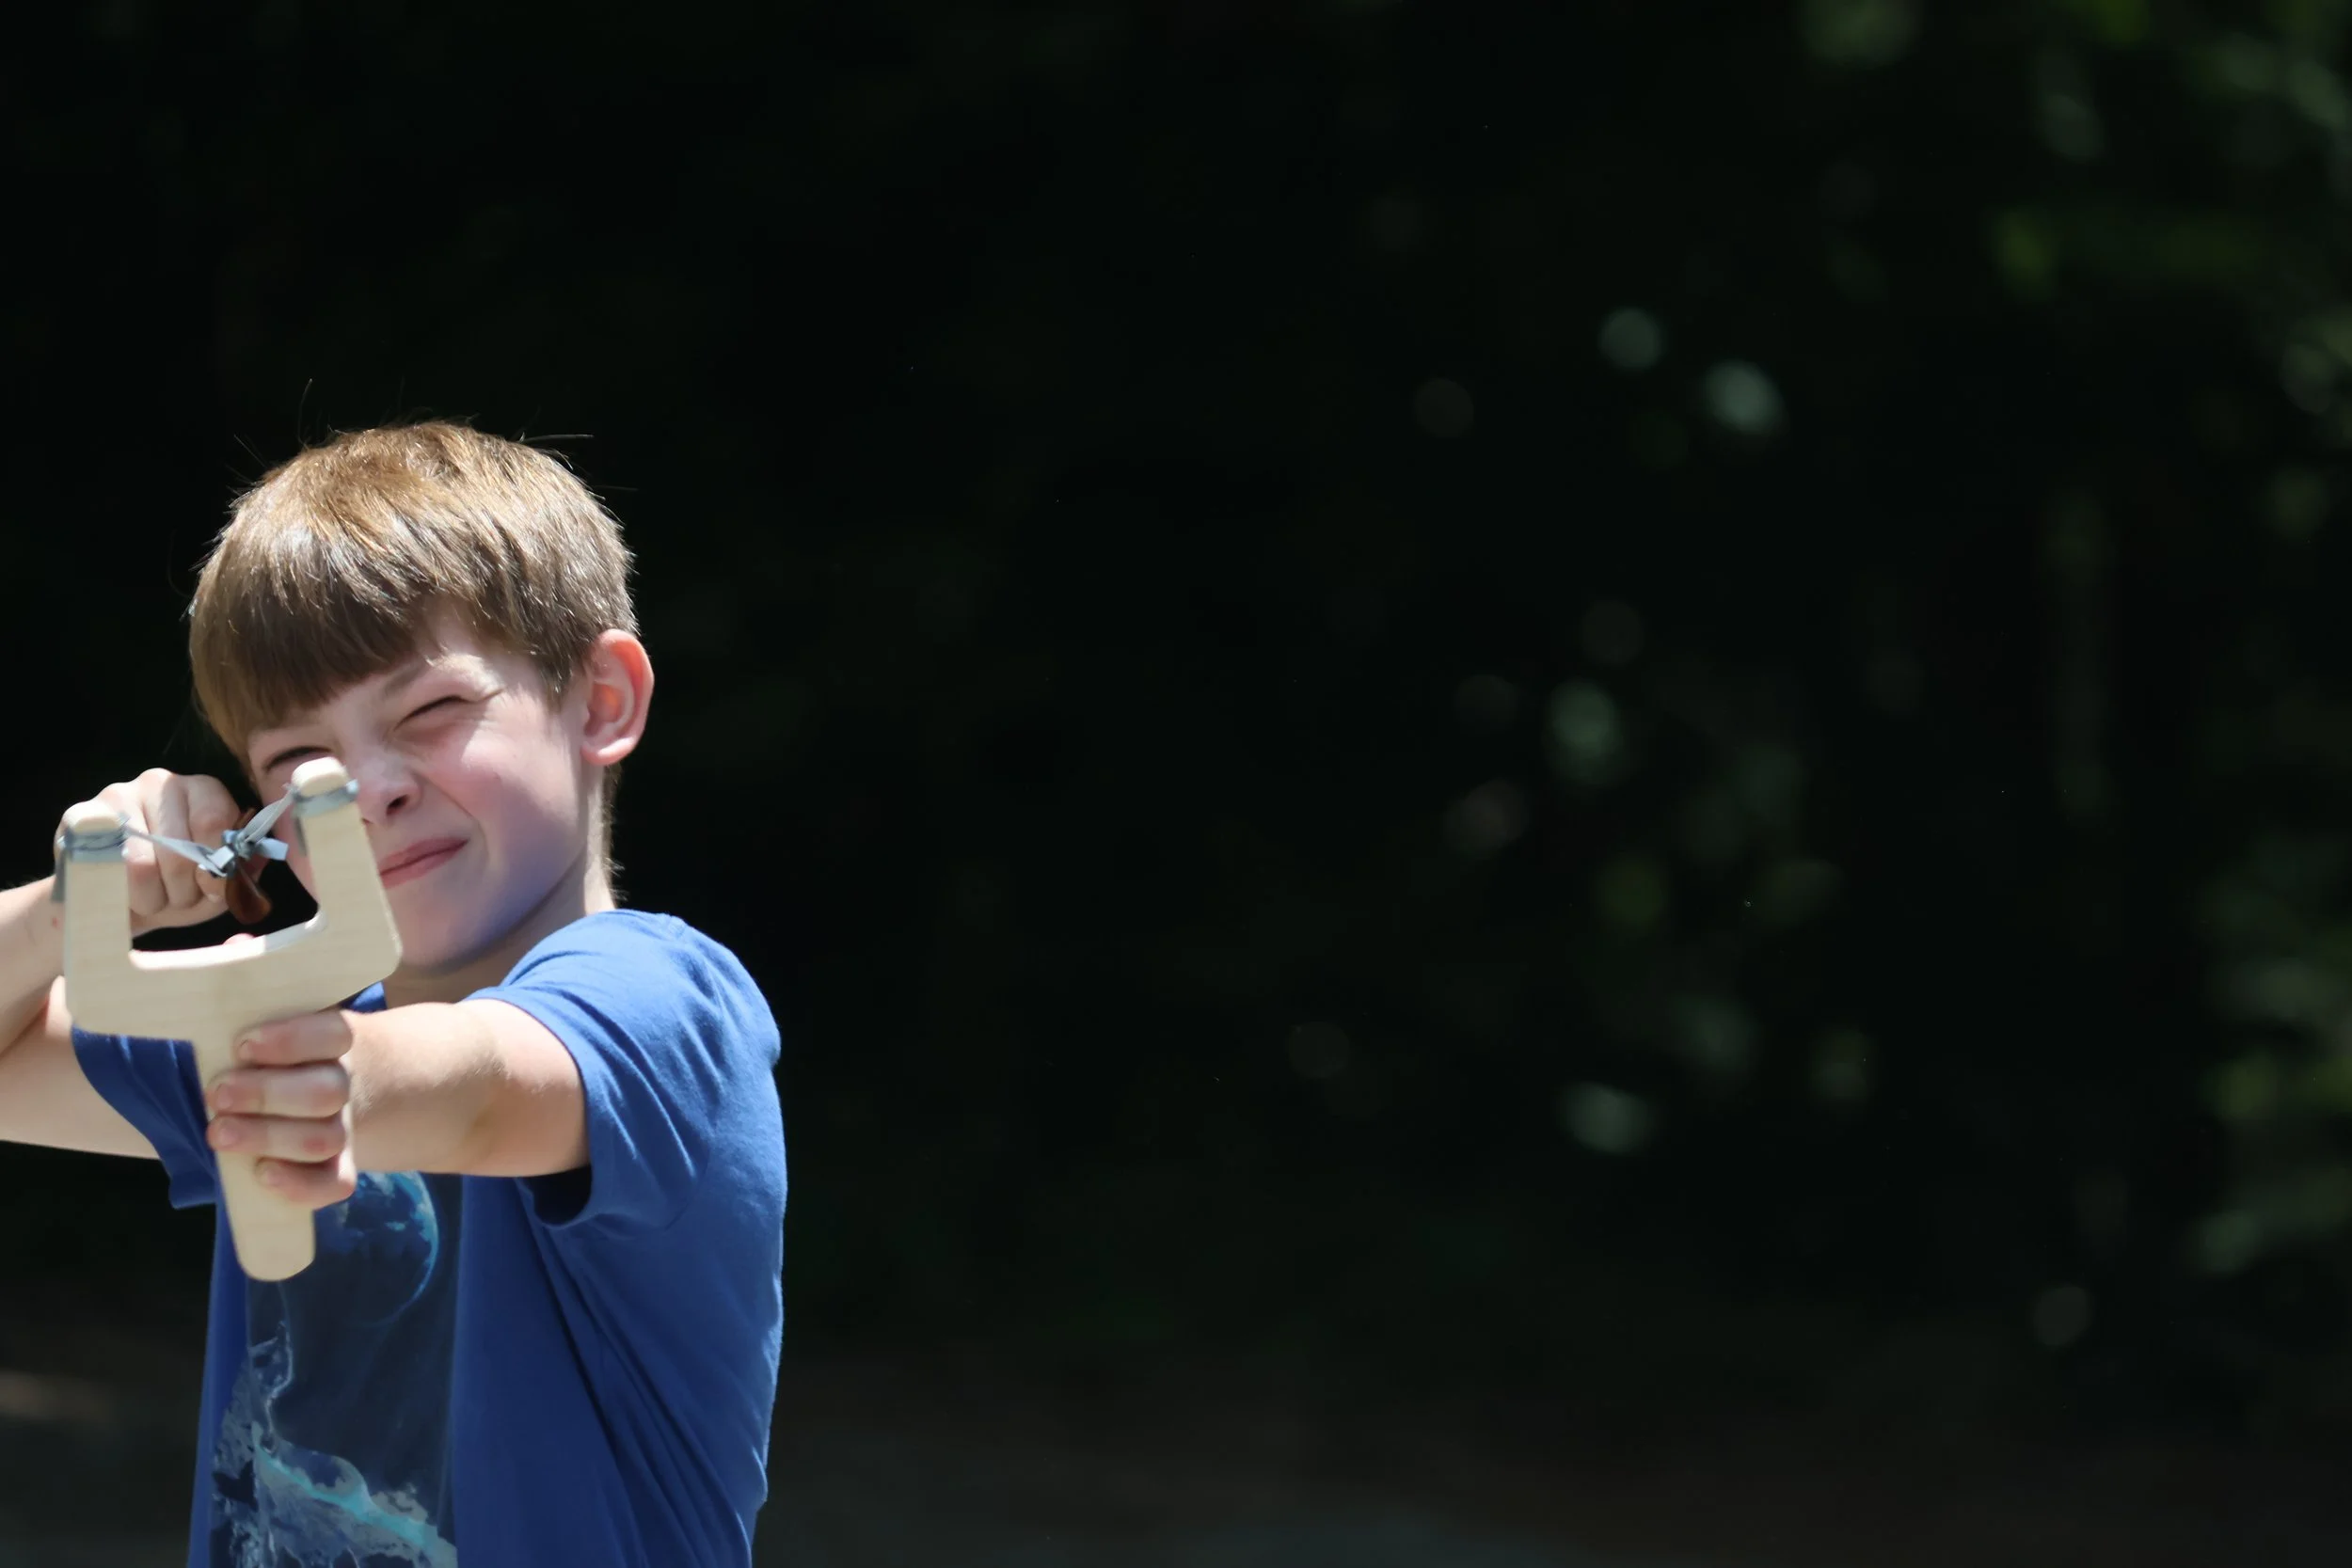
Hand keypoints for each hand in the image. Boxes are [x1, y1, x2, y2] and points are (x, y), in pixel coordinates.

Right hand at [64, 769, 247, 935]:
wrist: (113, 902)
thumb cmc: (175, 888)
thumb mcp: (217, 884)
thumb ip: (243, 870)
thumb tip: (256, 857)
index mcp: (203, 790)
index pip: (215, 820)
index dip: (216, 866)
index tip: (212, 890)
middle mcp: (160, 782)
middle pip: (180, 849)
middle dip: (183, 891)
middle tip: (177, 899)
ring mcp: (117, 795)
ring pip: (142, 865)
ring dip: (152, 899)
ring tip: (152, 898)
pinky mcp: (79, 817)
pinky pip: (106, 866)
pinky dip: (120, 894)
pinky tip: (121, 893)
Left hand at [204, 993, 358, 1209]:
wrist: (321, 1092)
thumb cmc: (274, 1059)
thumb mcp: (268, 1034)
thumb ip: (242, 1033)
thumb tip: (187, 1017)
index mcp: (334, 1043)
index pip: (333, 1033)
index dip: (291, 1041)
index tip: (241, 1046)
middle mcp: (345, 1084)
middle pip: (327, 1092)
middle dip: (266, 1094)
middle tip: (216, 1094)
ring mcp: (344, 1128)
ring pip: (325, 1139)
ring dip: (268, 1137)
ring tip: (218, 1133)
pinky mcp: (339, 1168)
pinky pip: (335, 1184)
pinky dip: (300, 1185)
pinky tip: (261, 1174)